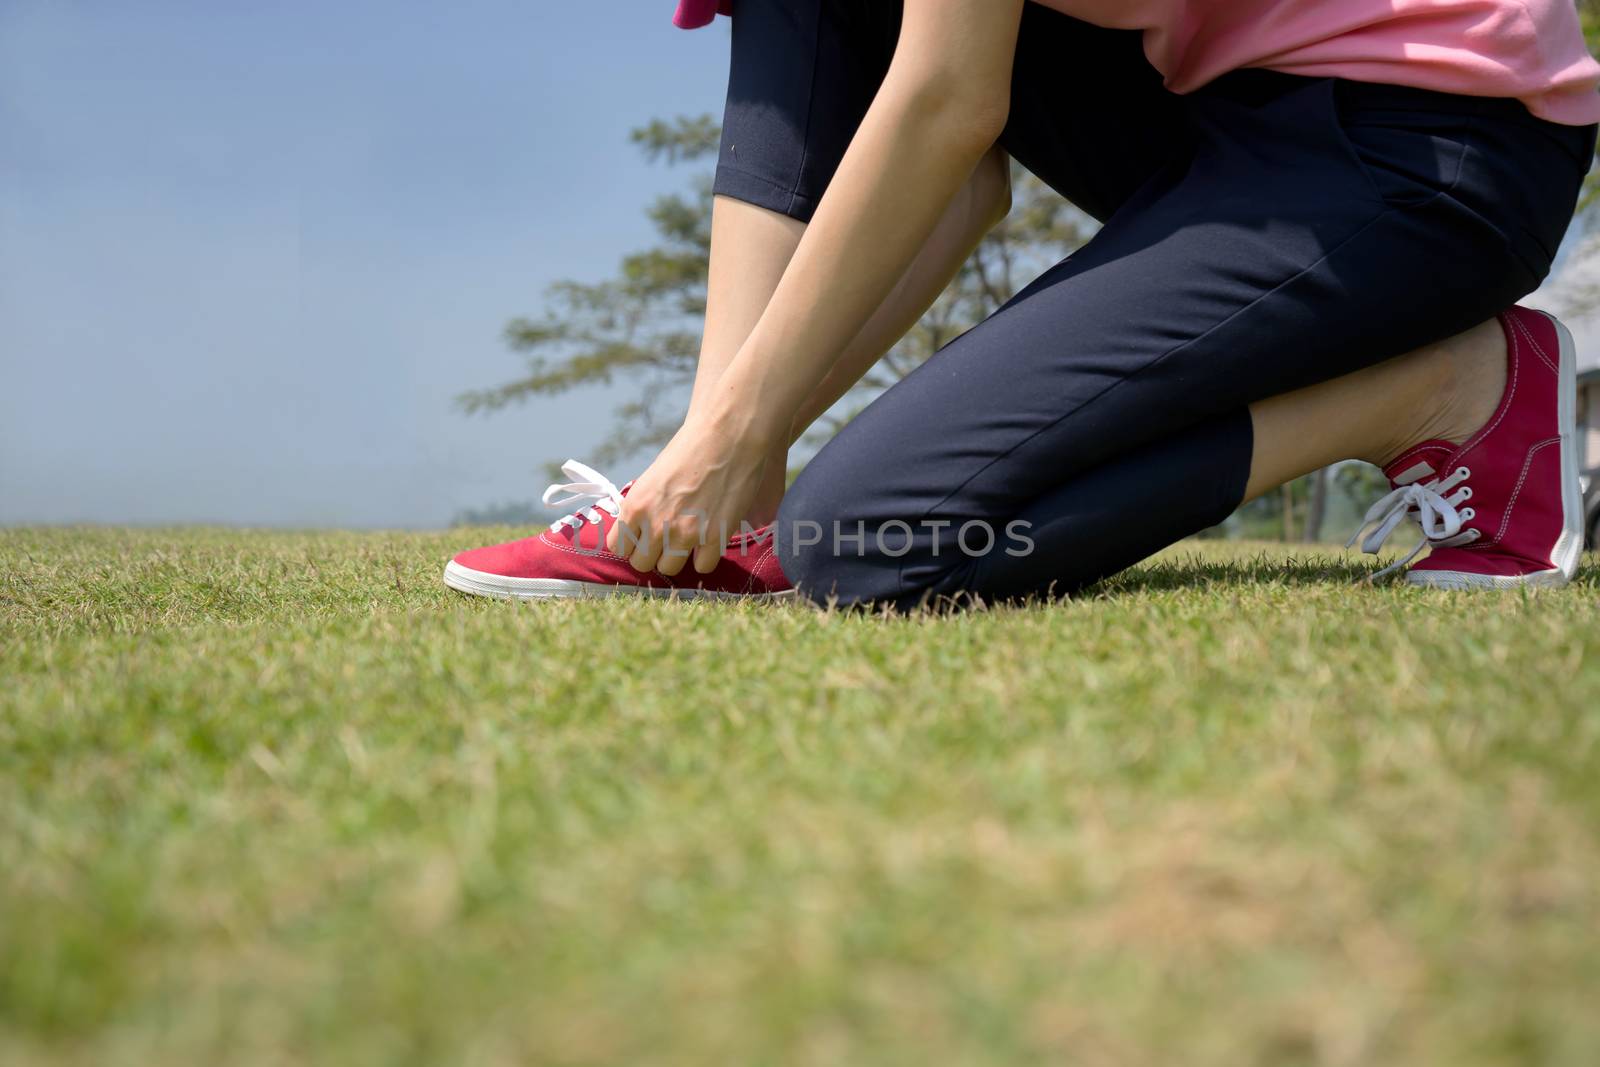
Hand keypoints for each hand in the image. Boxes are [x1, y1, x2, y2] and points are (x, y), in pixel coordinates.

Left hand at [607, 411, 771, 575]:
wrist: (727, 437)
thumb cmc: (690, 449)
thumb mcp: (653, 478)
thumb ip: (644, 507)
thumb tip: (642, 529)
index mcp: (635, 507)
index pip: (618, 547)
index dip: (632, 543)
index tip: (643, 537)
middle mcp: (656, 525)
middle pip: (641, 564)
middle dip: (652, 554)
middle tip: (666, 540)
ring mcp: (685, 534)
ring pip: (669, 569)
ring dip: (677, 557)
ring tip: (688, 539)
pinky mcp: (713, 538)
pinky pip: (702, 567)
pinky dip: (705, 556)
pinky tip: (709, 539)